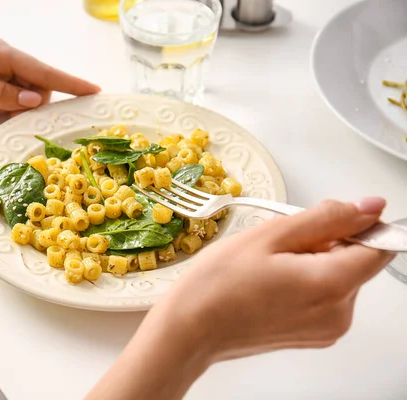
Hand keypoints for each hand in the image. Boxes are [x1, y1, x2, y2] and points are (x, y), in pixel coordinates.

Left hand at [0, 37, 99, 112]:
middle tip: (35, 117)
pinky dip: (8, 106)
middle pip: (37, 83)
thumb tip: (34, 99)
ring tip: (6, 115)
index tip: (94, 91)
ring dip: (21, 106)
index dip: (70, 82)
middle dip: (41, 102)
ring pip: (23, 91)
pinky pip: (8, 94)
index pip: (43, 71)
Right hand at [88, 198, 395, 399]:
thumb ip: (326, 218)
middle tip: (281, 242)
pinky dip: (308, 280)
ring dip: (316, 260)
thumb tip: (369, 208)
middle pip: (359, 260)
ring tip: (270, 264)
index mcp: (331, 285)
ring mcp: (327, 328)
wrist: (191, 329)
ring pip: (341, 276)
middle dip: (330, 241)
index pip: (382, 246)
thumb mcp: (270, 235)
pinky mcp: (315, 335)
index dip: (361, 224)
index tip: (331, 217)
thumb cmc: (217, 284)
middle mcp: (339, 313)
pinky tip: (273, 280)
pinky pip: (327, 296)